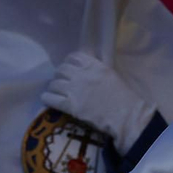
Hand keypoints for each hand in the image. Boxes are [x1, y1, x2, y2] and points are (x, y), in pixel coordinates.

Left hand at [40, 51, 154, 154]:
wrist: (125, 116)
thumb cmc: (123, 98)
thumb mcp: (111, 76)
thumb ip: (97, 71)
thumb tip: (85, 71)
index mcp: (94, 66)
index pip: (73, 57)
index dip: (68, 63)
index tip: (69, 69)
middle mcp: (82, 74)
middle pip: (61, 70)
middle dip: (59, 76)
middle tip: (62, 83)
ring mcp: (74, 89)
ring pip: (54, 83)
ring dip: (54, 88)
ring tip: (56, 93)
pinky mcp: (69, 105)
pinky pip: (50, 98)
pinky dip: (47, 98)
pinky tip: (48, 100)